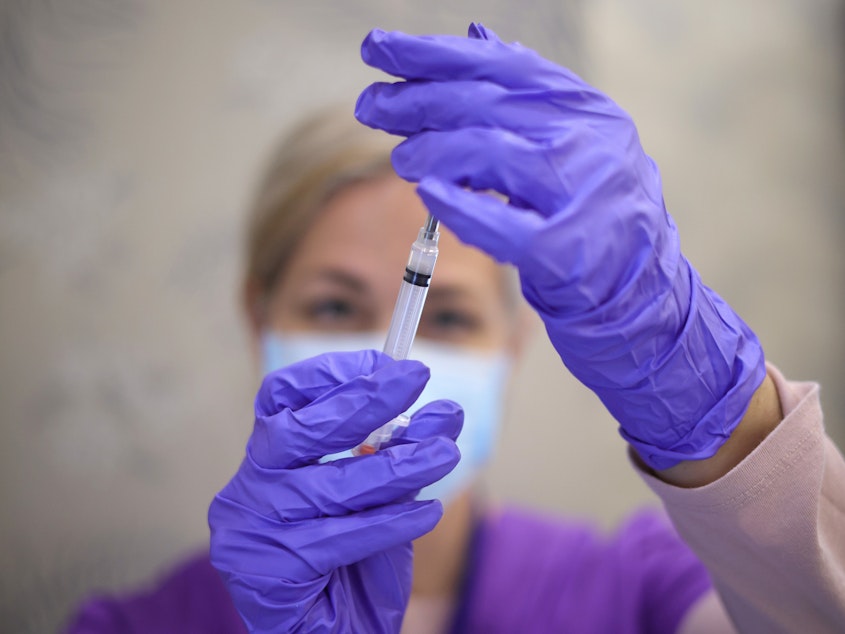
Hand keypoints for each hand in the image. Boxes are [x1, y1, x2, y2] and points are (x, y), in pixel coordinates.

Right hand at [209, 350, 461, 632]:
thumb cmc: (351, 566)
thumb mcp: (383, 498)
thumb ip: (403, 456)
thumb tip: (444, 414)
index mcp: (267, 460)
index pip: (279, 397)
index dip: (330, 372)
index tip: (386, 362)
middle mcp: (248, 489)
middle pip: (298, 430)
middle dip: (363, 400)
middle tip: (418, 380)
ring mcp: (250, 532)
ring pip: (329, 486)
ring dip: (395, 466)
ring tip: (444, 454)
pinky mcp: (265, 575)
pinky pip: (338, 539)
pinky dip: (389, 523)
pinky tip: (427, 512)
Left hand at [355, 23, 765, 469]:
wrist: (640, 288)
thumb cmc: (592, 211)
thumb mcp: (572, 139)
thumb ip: (524, 93)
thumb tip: (476, 36)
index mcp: (582, 106)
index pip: (498, 64)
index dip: (432, 54)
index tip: (378, 50)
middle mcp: (586, 139)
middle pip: (483, 103)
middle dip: (415, 101)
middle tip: (370, 105)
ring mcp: (579, 193)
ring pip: (488, 152)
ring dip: (431, 151)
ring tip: (401, 159)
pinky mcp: (566, 250)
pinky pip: (501, 223)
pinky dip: (459, 207)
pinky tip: (430, 196)